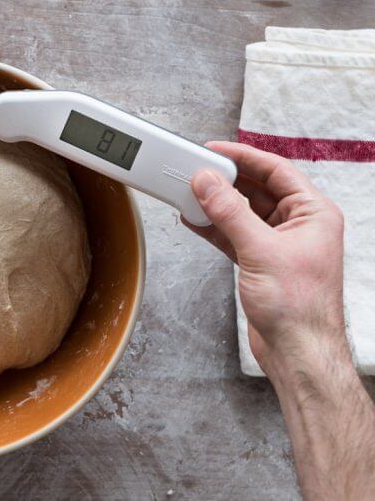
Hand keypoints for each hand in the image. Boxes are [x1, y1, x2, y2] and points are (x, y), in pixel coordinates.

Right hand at [185, 141, 345, 375]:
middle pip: (256, 190)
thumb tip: (208, 182)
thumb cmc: (299, 308)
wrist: (297, 351)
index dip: (244, 157)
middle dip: (225, 181)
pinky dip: (213, 228)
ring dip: (216, 205)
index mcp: (312, 213)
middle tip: (197, 171)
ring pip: (241, 213)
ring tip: (189, 193)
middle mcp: (297, 226)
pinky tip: (194, 219)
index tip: (215, 149)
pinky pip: (233, 235)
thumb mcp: (260, 251)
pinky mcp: (260, 262)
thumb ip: (230, 212)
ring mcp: (277, 244)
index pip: (276, 171)